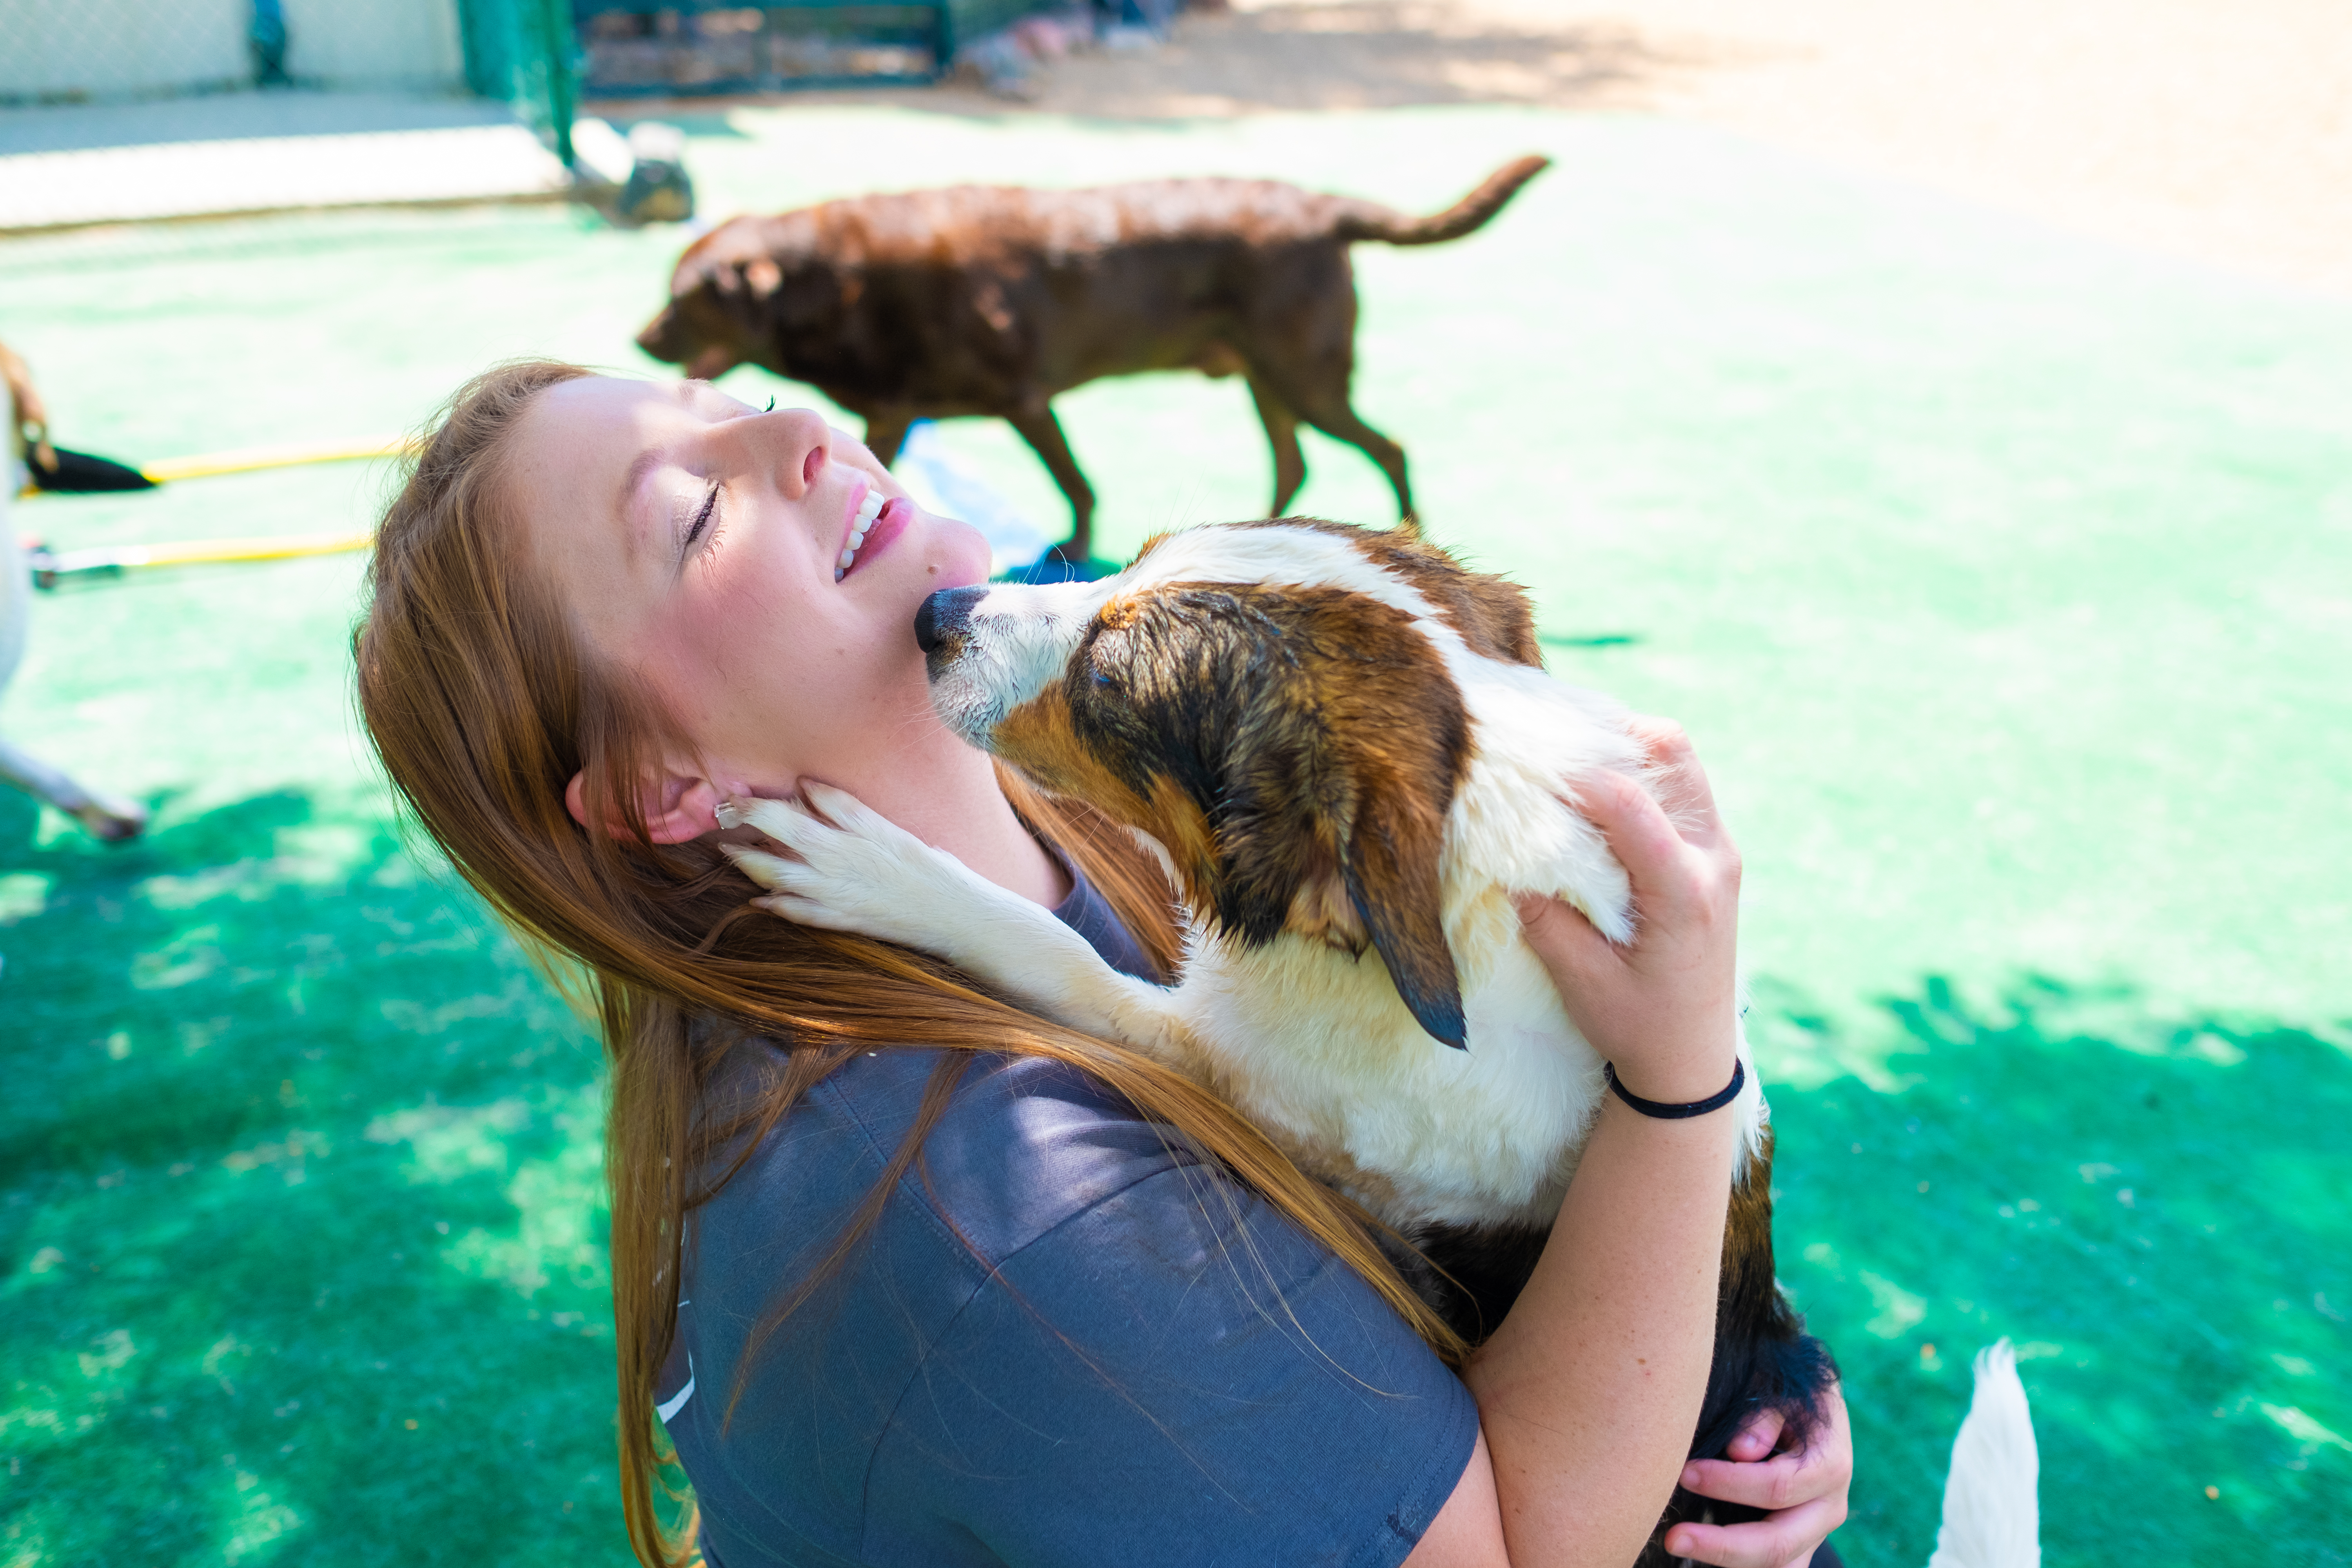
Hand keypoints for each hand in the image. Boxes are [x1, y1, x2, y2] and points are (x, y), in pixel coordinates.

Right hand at [1514, 717, 1742, 1103]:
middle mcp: (1712, 860)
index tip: (1526, 767)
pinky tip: (1593, 793)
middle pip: (1672, 752)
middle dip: (1609, 735)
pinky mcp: (1711, 854)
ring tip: (1570, 764)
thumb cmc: (1638, 1027)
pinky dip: (1636, 774)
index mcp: (1683, 893)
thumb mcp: (1582, 980)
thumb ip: (1546, 916)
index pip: (1628, 802)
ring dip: (1624, 749)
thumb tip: (1507, 857)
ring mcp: (1718, 852)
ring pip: (1679, 760)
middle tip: (1554, 746)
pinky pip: (1680, 787)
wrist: (1692, 1059)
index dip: (1573, 774)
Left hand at [1669, 1384, 1852, 1566]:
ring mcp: (1815, 1534)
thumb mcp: (1779, 1388)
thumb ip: (1762, 1416)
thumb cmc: (1786, 1392)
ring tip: (1680, 1546)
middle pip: (1778, 1545)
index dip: (1728, 1484)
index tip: (1684, 1473)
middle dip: (1721, 1546)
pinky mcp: (1800, 1547)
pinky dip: (1738, 1567)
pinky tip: (1699, 1555)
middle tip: (1672, 1537)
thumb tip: (1740, 1451)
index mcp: (1828, 1466)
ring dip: (1728, 1564)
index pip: (1777, 1487)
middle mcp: (1829, 1508)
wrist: (1814, 1412)